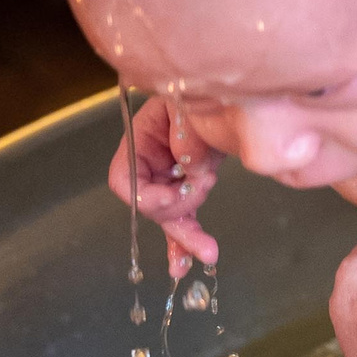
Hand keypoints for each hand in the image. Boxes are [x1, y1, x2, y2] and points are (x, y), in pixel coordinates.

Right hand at [108, 94, 220, 275]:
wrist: (234, 100)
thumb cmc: (207, 93)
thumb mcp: (190, 104)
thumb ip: (186, 134)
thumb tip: (187, 167)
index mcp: (141, 140)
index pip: (123, 179)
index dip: (143, 195)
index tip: (173, 196)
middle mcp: (150, 163)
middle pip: (148, 203)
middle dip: (175, 212)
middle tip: (200, 212)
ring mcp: (168, 179)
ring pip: (168, 217)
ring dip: (186, 235)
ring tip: (207, 249)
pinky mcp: (188, 190)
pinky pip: (183, 220)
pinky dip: (185, 242)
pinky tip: (185, 264)